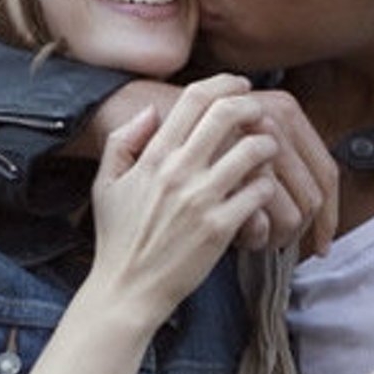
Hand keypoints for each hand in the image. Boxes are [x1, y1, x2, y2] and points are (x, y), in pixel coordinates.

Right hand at [78, 80, 338, 258]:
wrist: (126, 290)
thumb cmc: (118, 238)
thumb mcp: (106, 183)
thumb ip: (122, 141)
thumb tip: (151, 110)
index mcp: (153, 157)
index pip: (193, 99)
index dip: (223, 84)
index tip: (238, 85)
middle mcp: (178, 172)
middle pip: (227, 114)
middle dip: (251, 104)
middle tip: (262, 110)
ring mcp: (201, 199)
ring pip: (252, 150)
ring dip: (267, 144)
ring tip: (268, 151)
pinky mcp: (219, 228)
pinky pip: (258, 192)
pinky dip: (266, 187)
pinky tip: (262, 191)